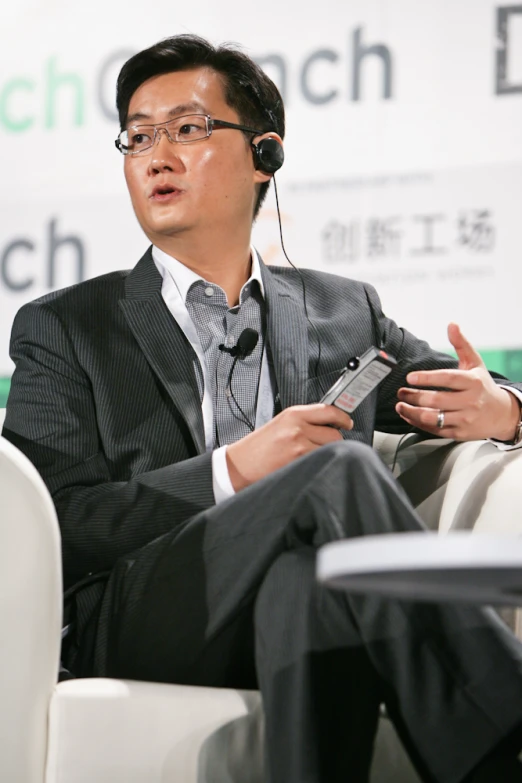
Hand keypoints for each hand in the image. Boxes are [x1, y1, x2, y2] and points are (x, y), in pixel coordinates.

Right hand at [226, 404, 352, 490]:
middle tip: (327, 444)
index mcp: (292, 414)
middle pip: (335, 433)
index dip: (342, 417)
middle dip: (335, 441)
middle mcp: (297, 427)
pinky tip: (309, 465)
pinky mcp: (298, 462)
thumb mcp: (280, 425)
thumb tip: (328, 424)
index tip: (347, 422)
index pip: (329, 410)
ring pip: (331, 449)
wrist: (239, 466)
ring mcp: (298, 445)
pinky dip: (320, 464)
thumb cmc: (258, 448)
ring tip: (313, 456)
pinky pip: (321, 461)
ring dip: (328, 454)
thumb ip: (303, 421)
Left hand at [395, 323, 520, 441]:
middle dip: (414, 396)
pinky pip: (435, 430)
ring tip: (401, 405)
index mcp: (473, 382)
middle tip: (401, 391)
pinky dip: (418, 423)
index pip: (447, 379)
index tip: (410, 377)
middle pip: (436, 400)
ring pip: (433, 418)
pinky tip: (409, 416)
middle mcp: (470, 402)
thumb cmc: (483, 387)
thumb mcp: (475, 363)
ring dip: (412, 412)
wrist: (501, 414)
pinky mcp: (459, 433)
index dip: (427, 378)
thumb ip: (461, 344)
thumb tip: (451, 325)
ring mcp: (465, 419)